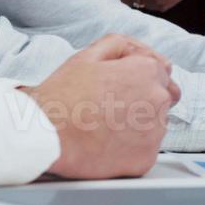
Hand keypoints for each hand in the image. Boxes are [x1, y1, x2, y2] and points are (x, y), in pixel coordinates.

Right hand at [24, 35, 180, 179]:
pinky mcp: (145, 158)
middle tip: (110, 107)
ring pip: (154, 126)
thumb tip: (136, 52)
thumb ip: (120, 46)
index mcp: (148, 72)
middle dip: (142, 100)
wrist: (43, 135)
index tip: (122, 87)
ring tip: (104, 127)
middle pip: (161, 98)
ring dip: (137, 126)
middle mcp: (158, 100)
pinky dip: (130, 150)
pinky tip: (106, 144)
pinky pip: (144, 151)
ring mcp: (154, 131)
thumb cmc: (62, 97)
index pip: (161, 71)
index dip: (138, 78)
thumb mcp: (87, 56)